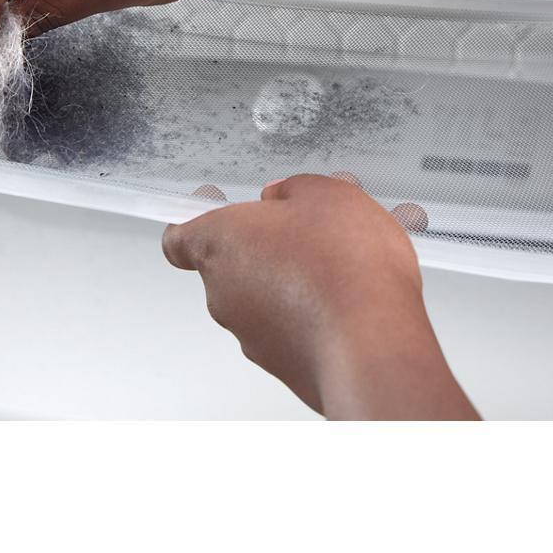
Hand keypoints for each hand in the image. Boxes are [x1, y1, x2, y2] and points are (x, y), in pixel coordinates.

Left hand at [162, 175, 478, 419]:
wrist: (373, 345)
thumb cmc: (342, 267)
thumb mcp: (324, 194)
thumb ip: (294, 188)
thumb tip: (285, 197)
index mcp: (220, 244)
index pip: (179, 238)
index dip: (197, 221)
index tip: (213, 207)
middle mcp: (224, 294)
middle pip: (236, 261)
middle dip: (273, 243)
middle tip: (313, 226)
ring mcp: (252, 335)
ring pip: (270, 294)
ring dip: (301, 276)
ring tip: (353, 259)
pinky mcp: (284, 364)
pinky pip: (296, 326)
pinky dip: (320, 311)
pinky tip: (361, 294)